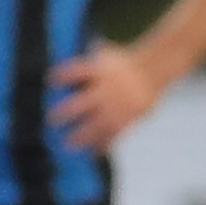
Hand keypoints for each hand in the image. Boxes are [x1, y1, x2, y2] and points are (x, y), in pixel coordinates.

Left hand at [47, 43, 165, 152]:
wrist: (154, 72)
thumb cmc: (127, 64)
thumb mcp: (109, 55)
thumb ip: (87, 58)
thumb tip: (68, 53)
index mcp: (97, 71)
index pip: (73, 72)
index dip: (61, 77)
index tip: (51, 82)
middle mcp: (104, 89)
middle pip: (78, 104)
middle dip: (63, 114)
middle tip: (52, 121)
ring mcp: (115, 105)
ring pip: (93, 125)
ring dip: (79, 136)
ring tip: (69, 145)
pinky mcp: (126, 118)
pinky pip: (113, 134)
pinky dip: (103, 144)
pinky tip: (94, 151)